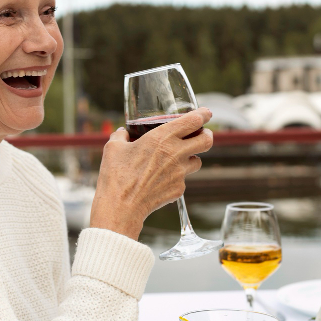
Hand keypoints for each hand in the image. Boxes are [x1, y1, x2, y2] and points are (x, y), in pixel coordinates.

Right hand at [90, 108, 213, 239]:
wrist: (121, 207)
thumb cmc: (116, 176)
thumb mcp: (113, 148)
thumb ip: (121, 136)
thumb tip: (122, 133)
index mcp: (162, 138)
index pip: (193, 121)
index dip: (203, 114)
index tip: (206, 113)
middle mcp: (176, 154)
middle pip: (207, 140)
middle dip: (207, 135)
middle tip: (202, 134)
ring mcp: (180, 173)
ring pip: (198, 161)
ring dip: (191, 157)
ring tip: (178, 158)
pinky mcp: (179, 189)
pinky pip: (183, 180)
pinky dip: (176, 177)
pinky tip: (162, 179)